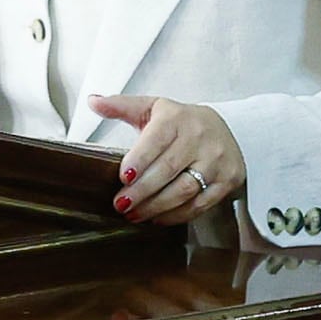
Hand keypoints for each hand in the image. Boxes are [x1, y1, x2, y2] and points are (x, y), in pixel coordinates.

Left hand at [90, 93, 244, 222]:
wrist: (226, 127)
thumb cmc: (180, 122)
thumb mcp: (153, 108)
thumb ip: (121, 106)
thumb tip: (92, 101)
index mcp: (177, 118)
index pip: (157, 140)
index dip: (140, 160)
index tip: (123, 177)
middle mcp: (200, 137)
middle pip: (168, 169)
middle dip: (142, 191)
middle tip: (121, 205)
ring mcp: (216, 160)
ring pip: (184, 190)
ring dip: (156, 207)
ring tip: (134, 215)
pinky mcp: (228, 179)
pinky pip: (200, 203)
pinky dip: (177, 215)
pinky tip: (158, 218)